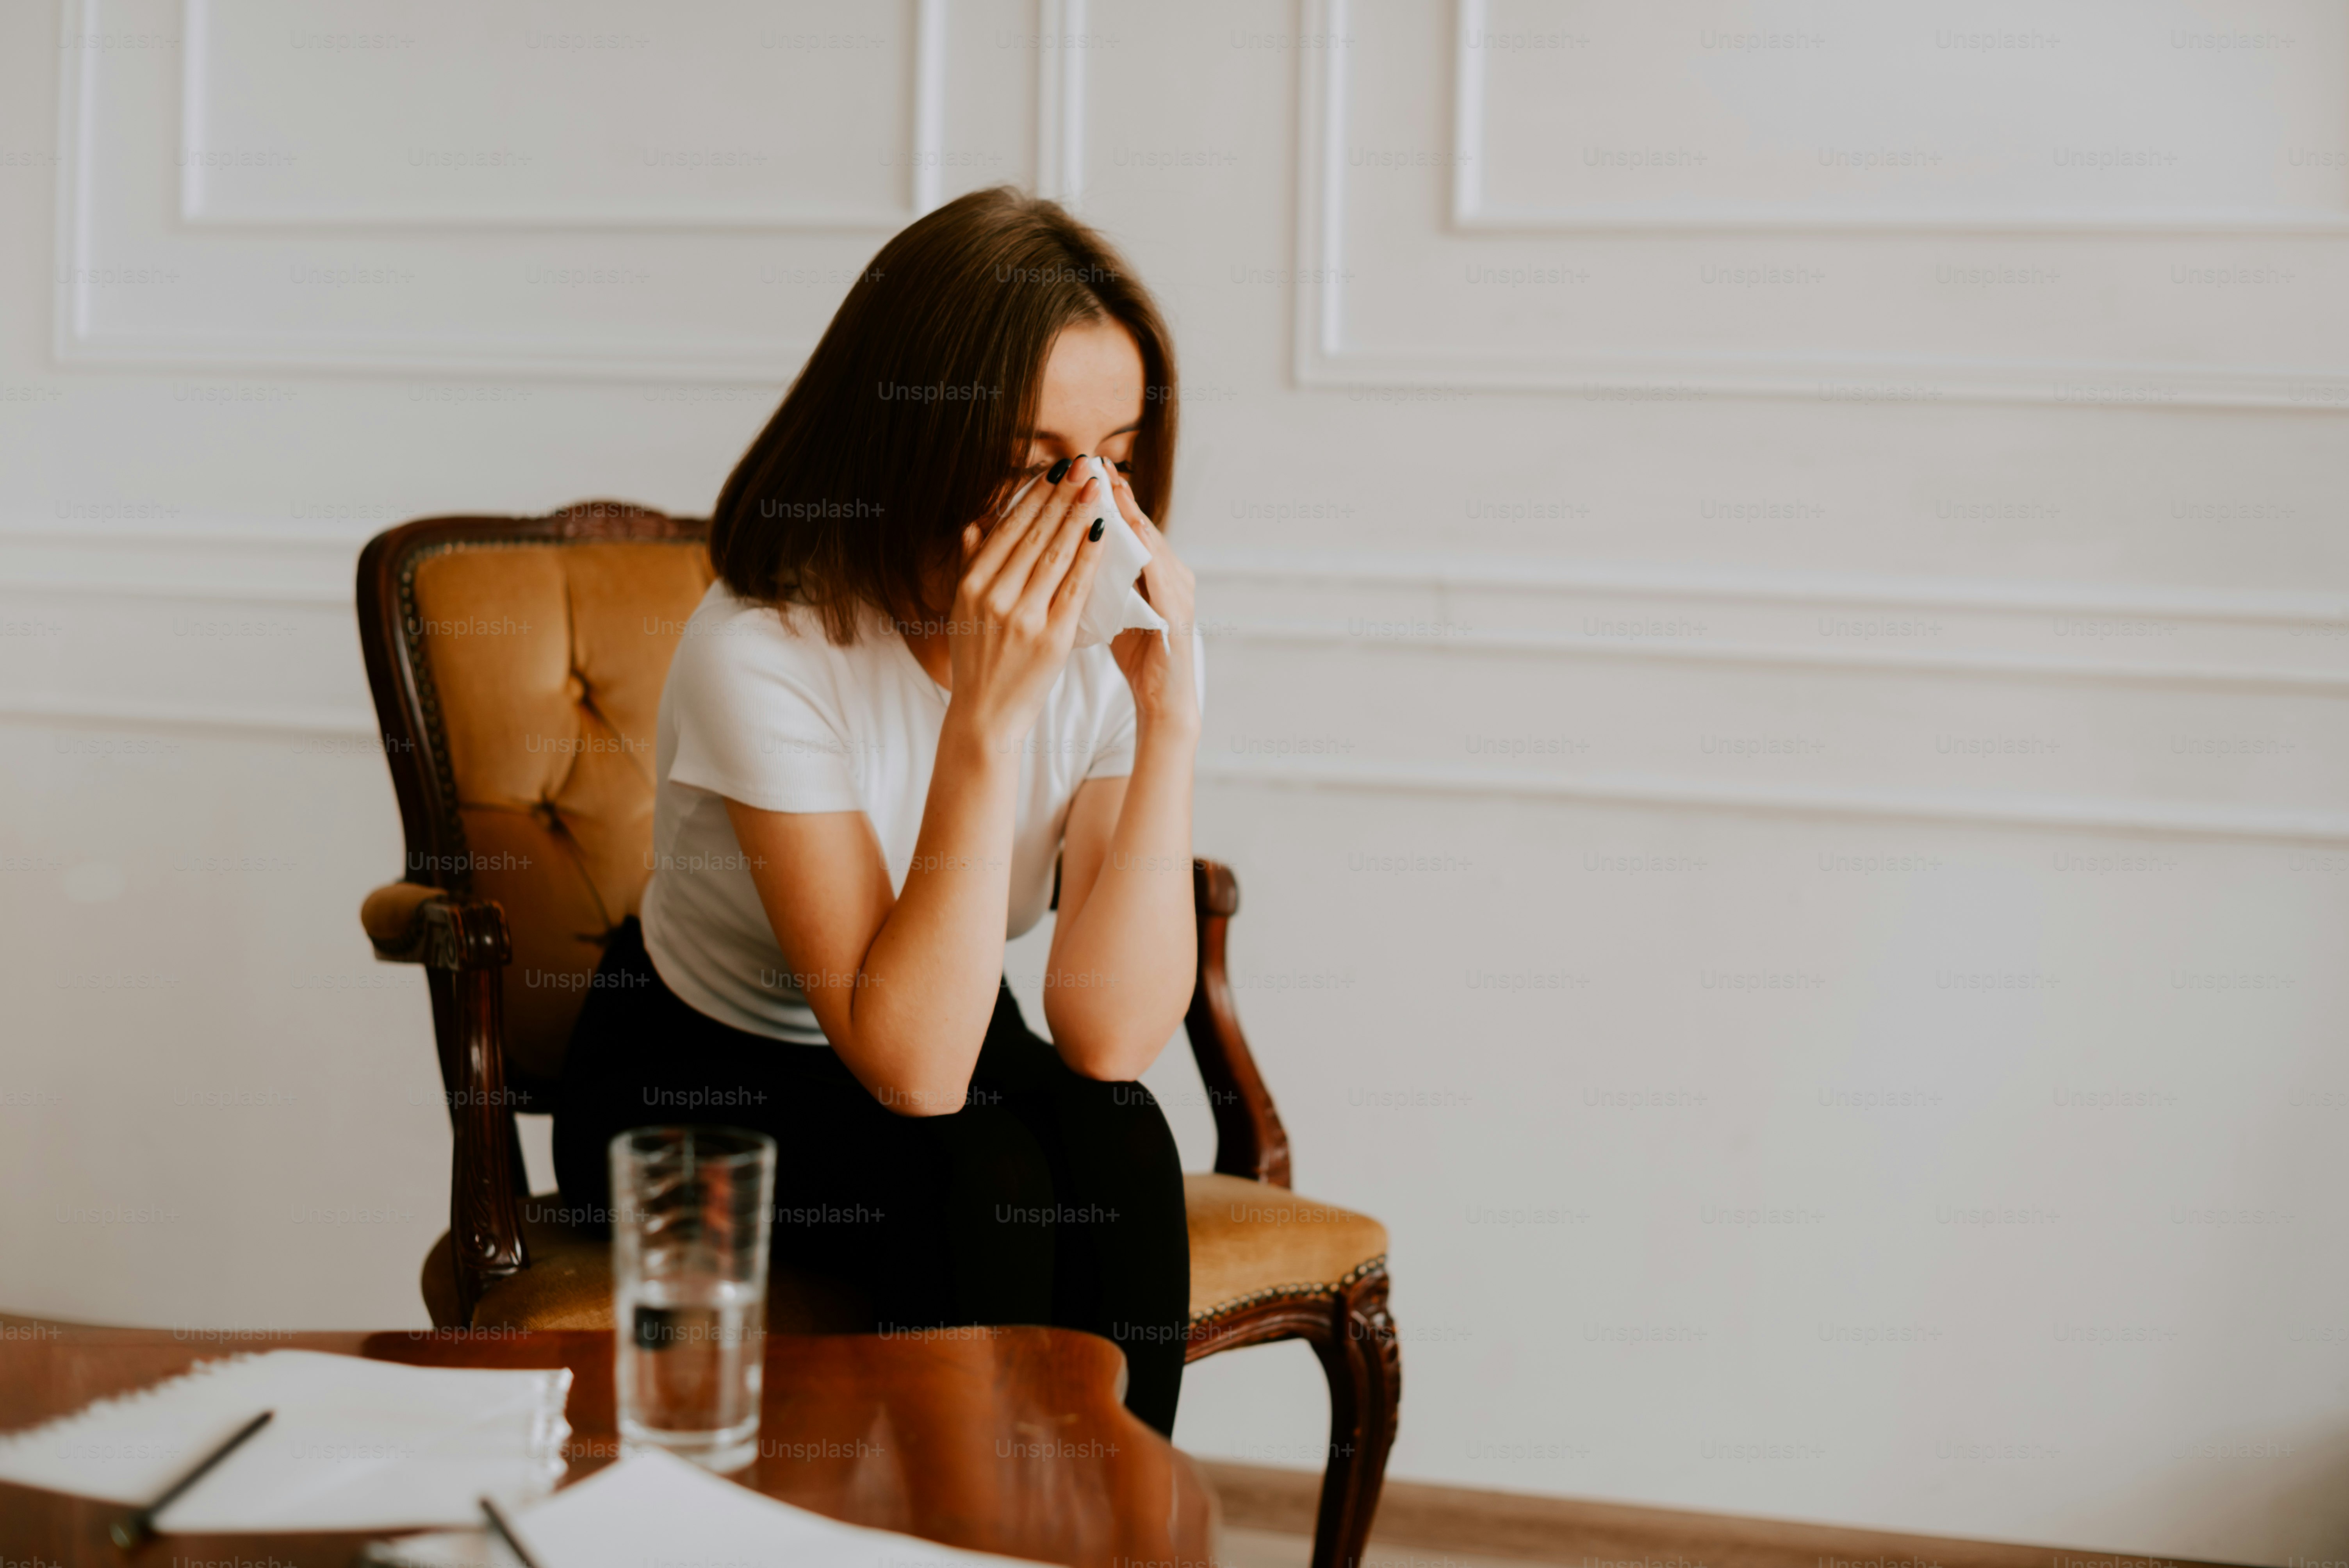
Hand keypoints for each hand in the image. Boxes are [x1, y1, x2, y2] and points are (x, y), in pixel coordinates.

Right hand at [945, 461, 1110, 746]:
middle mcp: (994, 596)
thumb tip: (974, 524)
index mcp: (972, 585)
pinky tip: (1103, 532)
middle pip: (1033, 535)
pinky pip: (1075, 587)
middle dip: (1061, 496)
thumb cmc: (978, 661)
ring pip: (1055, 555)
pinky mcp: (1050, 637)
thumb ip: (970, 565)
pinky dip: (1089, 556)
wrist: (985, 715)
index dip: (1033, 496)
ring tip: (1096, 487)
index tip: (1054, 470)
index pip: (1007, 530)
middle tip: (1082, 465)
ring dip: (1078, 516)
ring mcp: (1022, 616)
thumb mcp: (962, 610)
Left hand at [1102, 465, 1199, 732]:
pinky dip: (1145, 549)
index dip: (1105, 498)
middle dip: (1118, 493)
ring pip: (1151, 542)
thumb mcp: (1107, 606)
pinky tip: (1129, 530)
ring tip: (1110, 484)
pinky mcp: (1180, 611)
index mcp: (1151, 572)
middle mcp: (1170, 573)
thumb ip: (1094, 577)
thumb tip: (1061, 550)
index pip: (1125, 527)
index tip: (1079, 470)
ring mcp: (1179, 590)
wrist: (1163, 701)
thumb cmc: (1135, 654)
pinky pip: (1160, 573)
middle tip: (1094, 462)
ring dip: (1131, 511)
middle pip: (1140, 525)